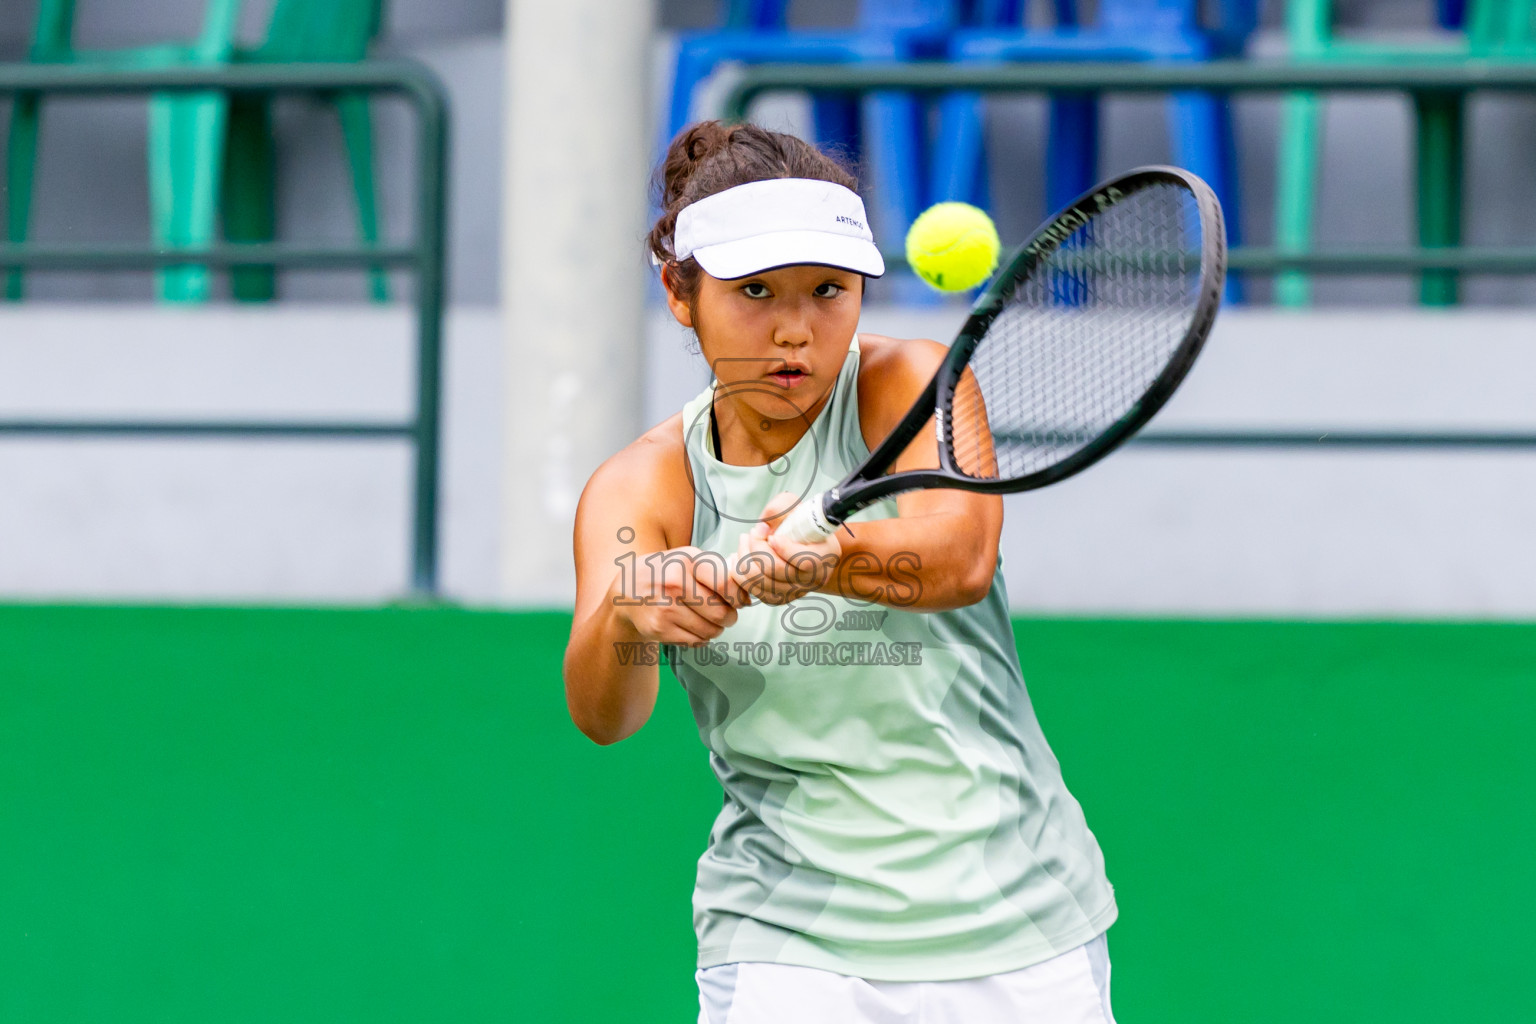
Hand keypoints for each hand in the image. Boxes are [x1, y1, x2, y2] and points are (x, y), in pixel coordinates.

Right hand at [611, 545, 743, 645]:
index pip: (726, 585)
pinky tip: (692, 627)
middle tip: (725, 614)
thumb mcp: (686, 558)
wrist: (625, 592)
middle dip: (729, 617)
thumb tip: (748, 596)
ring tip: (706, 620)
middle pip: (722, 614)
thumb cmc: (665, 573)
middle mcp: (675, 584)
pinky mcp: (659, 629)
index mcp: (686, 561)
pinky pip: (695, 641)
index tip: (739, 601)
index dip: (739, 597)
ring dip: (715, 629)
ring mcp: (665, 609)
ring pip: (710, 631)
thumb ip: (716, 571)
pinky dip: (700, 638)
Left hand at [731, 492, 841, 605]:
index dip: (783, 548)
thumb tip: (763, 525)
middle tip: (753, 532)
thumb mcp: (794, 507)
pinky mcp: (778, 598)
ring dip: (744, 559)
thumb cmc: (799, 523)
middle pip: (776, 570)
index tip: (771, 534)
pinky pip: (754, 591)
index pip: (804, 560)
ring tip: (744, 541)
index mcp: (824, 555)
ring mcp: (795, 592)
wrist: (802, 543)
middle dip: (756, 548)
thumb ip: (781, 509)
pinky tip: (739, 557)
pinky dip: (740, 574)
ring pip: (761, 583)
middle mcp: (813, 579)